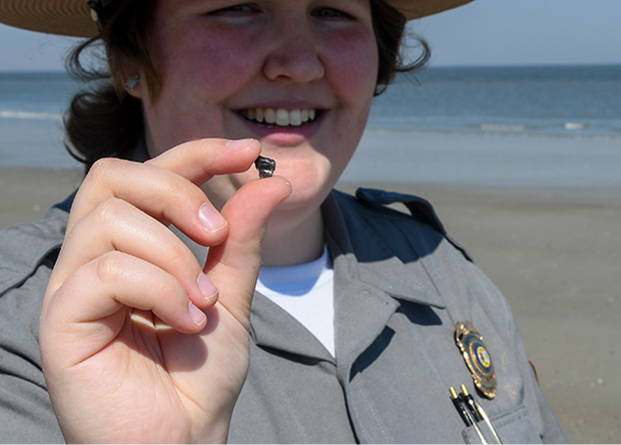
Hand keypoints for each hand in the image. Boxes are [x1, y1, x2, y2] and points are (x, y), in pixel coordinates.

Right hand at [39, 139, 290, 442]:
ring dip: (175, 256)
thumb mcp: (231, 296)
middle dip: (177, 192)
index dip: (198, 154)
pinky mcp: (61, 321)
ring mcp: (73, 288)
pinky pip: (105, 269)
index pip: (149, 173)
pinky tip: (183, 322)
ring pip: (110, 218)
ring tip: (202, 303)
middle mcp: (93, 259)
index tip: (250, 153)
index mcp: (131, 249)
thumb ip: (241, 240)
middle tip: (218, 234)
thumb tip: (269, 181)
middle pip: (113, 176)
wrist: (183, 440)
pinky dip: (159, 288)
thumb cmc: (198, 377)